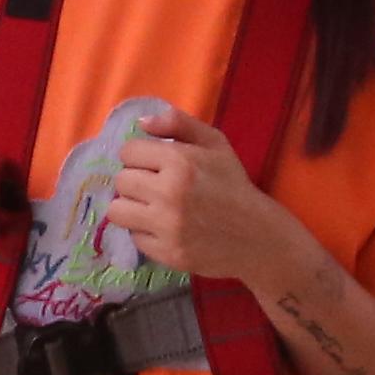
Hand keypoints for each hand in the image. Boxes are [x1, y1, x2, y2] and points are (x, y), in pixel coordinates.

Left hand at [103, 111, 305, 297]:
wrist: (257, 236)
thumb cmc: (233, 185)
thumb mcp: (215, 143)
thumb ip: (178, 123)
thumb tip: (141, 122)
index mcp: (180, 161)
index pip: (128, 152)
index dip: (139, 156)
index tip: (153, 164)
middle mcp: (169, 192)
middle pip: (121, 181)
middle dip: (135, 181)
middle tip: (155, 188)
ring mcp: (166, 226)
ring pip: (117, 210)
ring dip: (131, 208)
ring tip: (151, 208)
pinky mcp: (166, 252)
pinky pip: (133, 237)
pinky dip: (145, 232)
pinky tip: (164, 228)